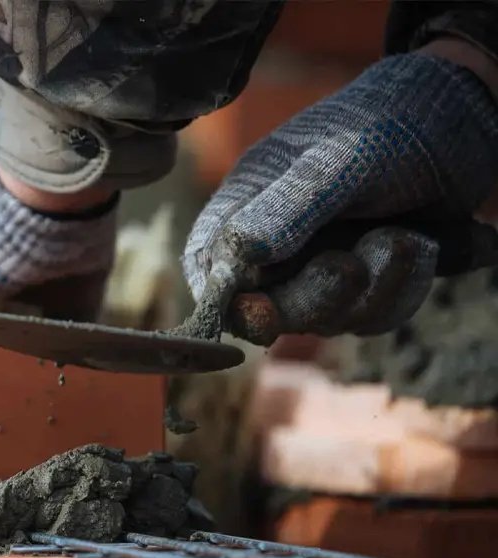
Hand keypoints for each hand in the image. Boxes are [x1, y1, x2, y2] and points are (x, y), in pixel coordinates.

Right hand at [183, 52, 497, 344]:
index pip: (207, 263)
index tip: (257, 313)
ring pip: (329, 319)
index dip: (222, 299)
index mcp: (247, 204)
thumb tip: (234, 259)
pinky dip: (406, 287)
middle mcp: (277, 243)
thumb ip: (287, 209)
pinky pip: (375, 315)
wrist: (468, 119)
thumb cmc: (390, 125)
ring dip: (376, 287)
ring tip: (407, 237)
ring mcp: (322, 266)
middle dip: (315, 296)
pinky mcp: (369, 283)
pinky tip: (429, 246)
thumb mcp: (337, 162)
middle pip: (269, 309)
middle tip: (349, 266)